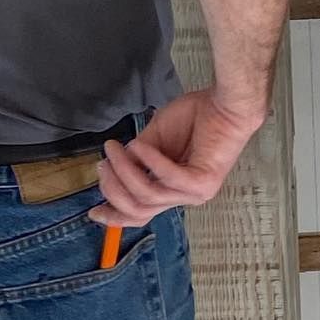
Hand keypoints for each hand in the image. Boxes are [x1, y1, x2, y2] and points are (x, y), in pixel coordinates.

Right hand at [90, 88, 266, 227]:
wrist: (226, 103)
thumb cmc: (196, 116)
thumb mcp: (155, 139)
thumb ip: (137, 156)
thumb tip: (116, 165)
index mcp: (174, 190)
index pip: (141, 213)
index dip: (115, 216)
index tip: (93, 211)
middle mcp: (184, 197)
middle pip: (138, 209)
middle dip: (113, 188)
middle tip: (103, 164)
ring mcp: (195, 193)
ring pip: (148, 194)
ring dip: (125, 170)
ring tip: (115, 149)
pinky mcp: (203, 182)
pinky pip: (167, 178)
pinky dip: (149, 161)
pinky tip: (139, 145)